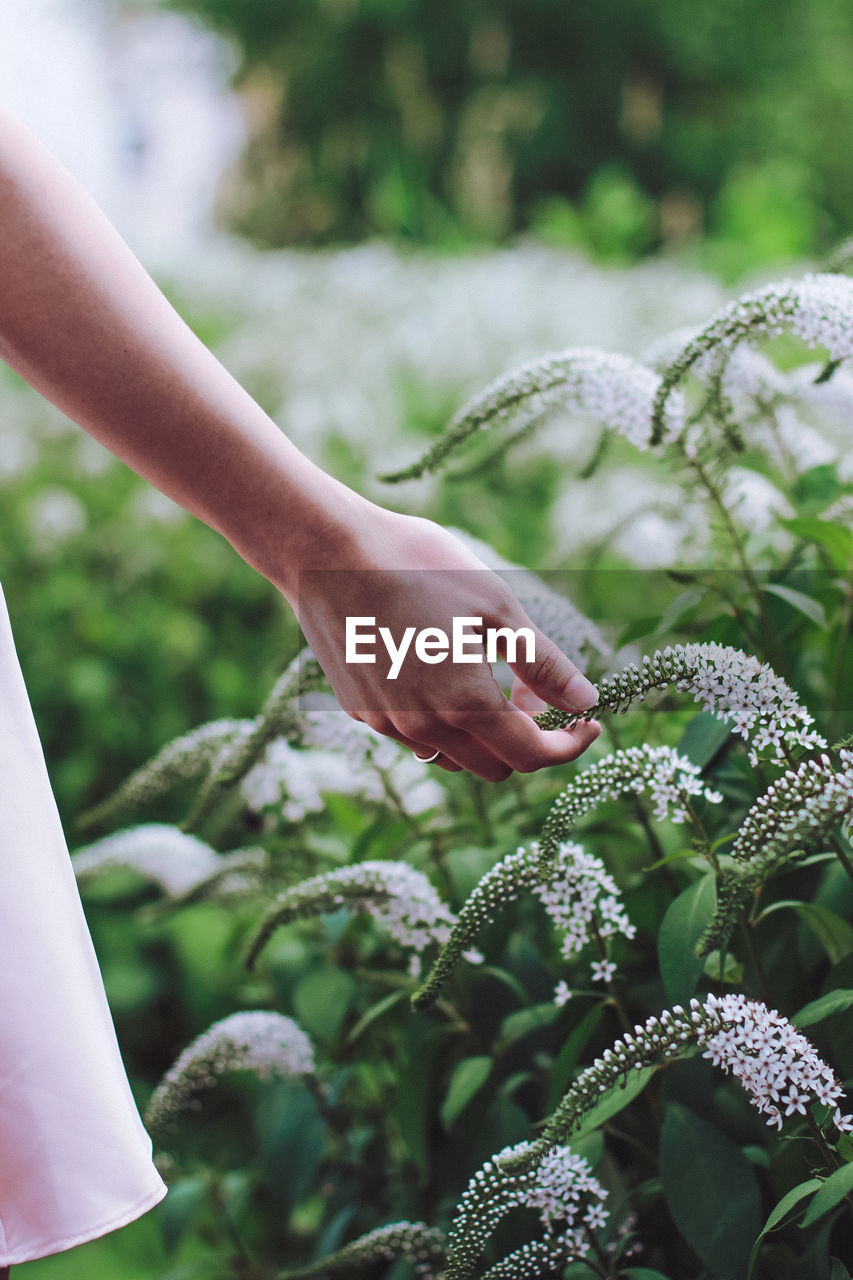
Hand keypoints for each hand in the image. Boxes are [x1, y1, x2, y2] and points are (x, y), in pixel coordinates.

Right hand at [293, 505, 600, 780]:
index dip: (568, 745)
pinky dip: (442, 722)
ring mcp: (386, 723)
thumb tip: (586, 701)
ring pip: (452, 756)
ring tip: (487, 678)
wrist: (325, 550)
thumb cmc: (417, 566)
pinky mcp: (360, 711)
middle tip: (534, 690)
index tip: (587, 721)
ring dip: (482, 735)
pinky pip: (414, 736)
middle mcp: (423, 728)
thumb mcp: (497, 607)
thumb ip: (544, 663)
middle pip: (494, 766)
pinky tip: (440, 672)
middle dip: (526, 739)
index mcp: (465, 705)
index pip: (530, 756)